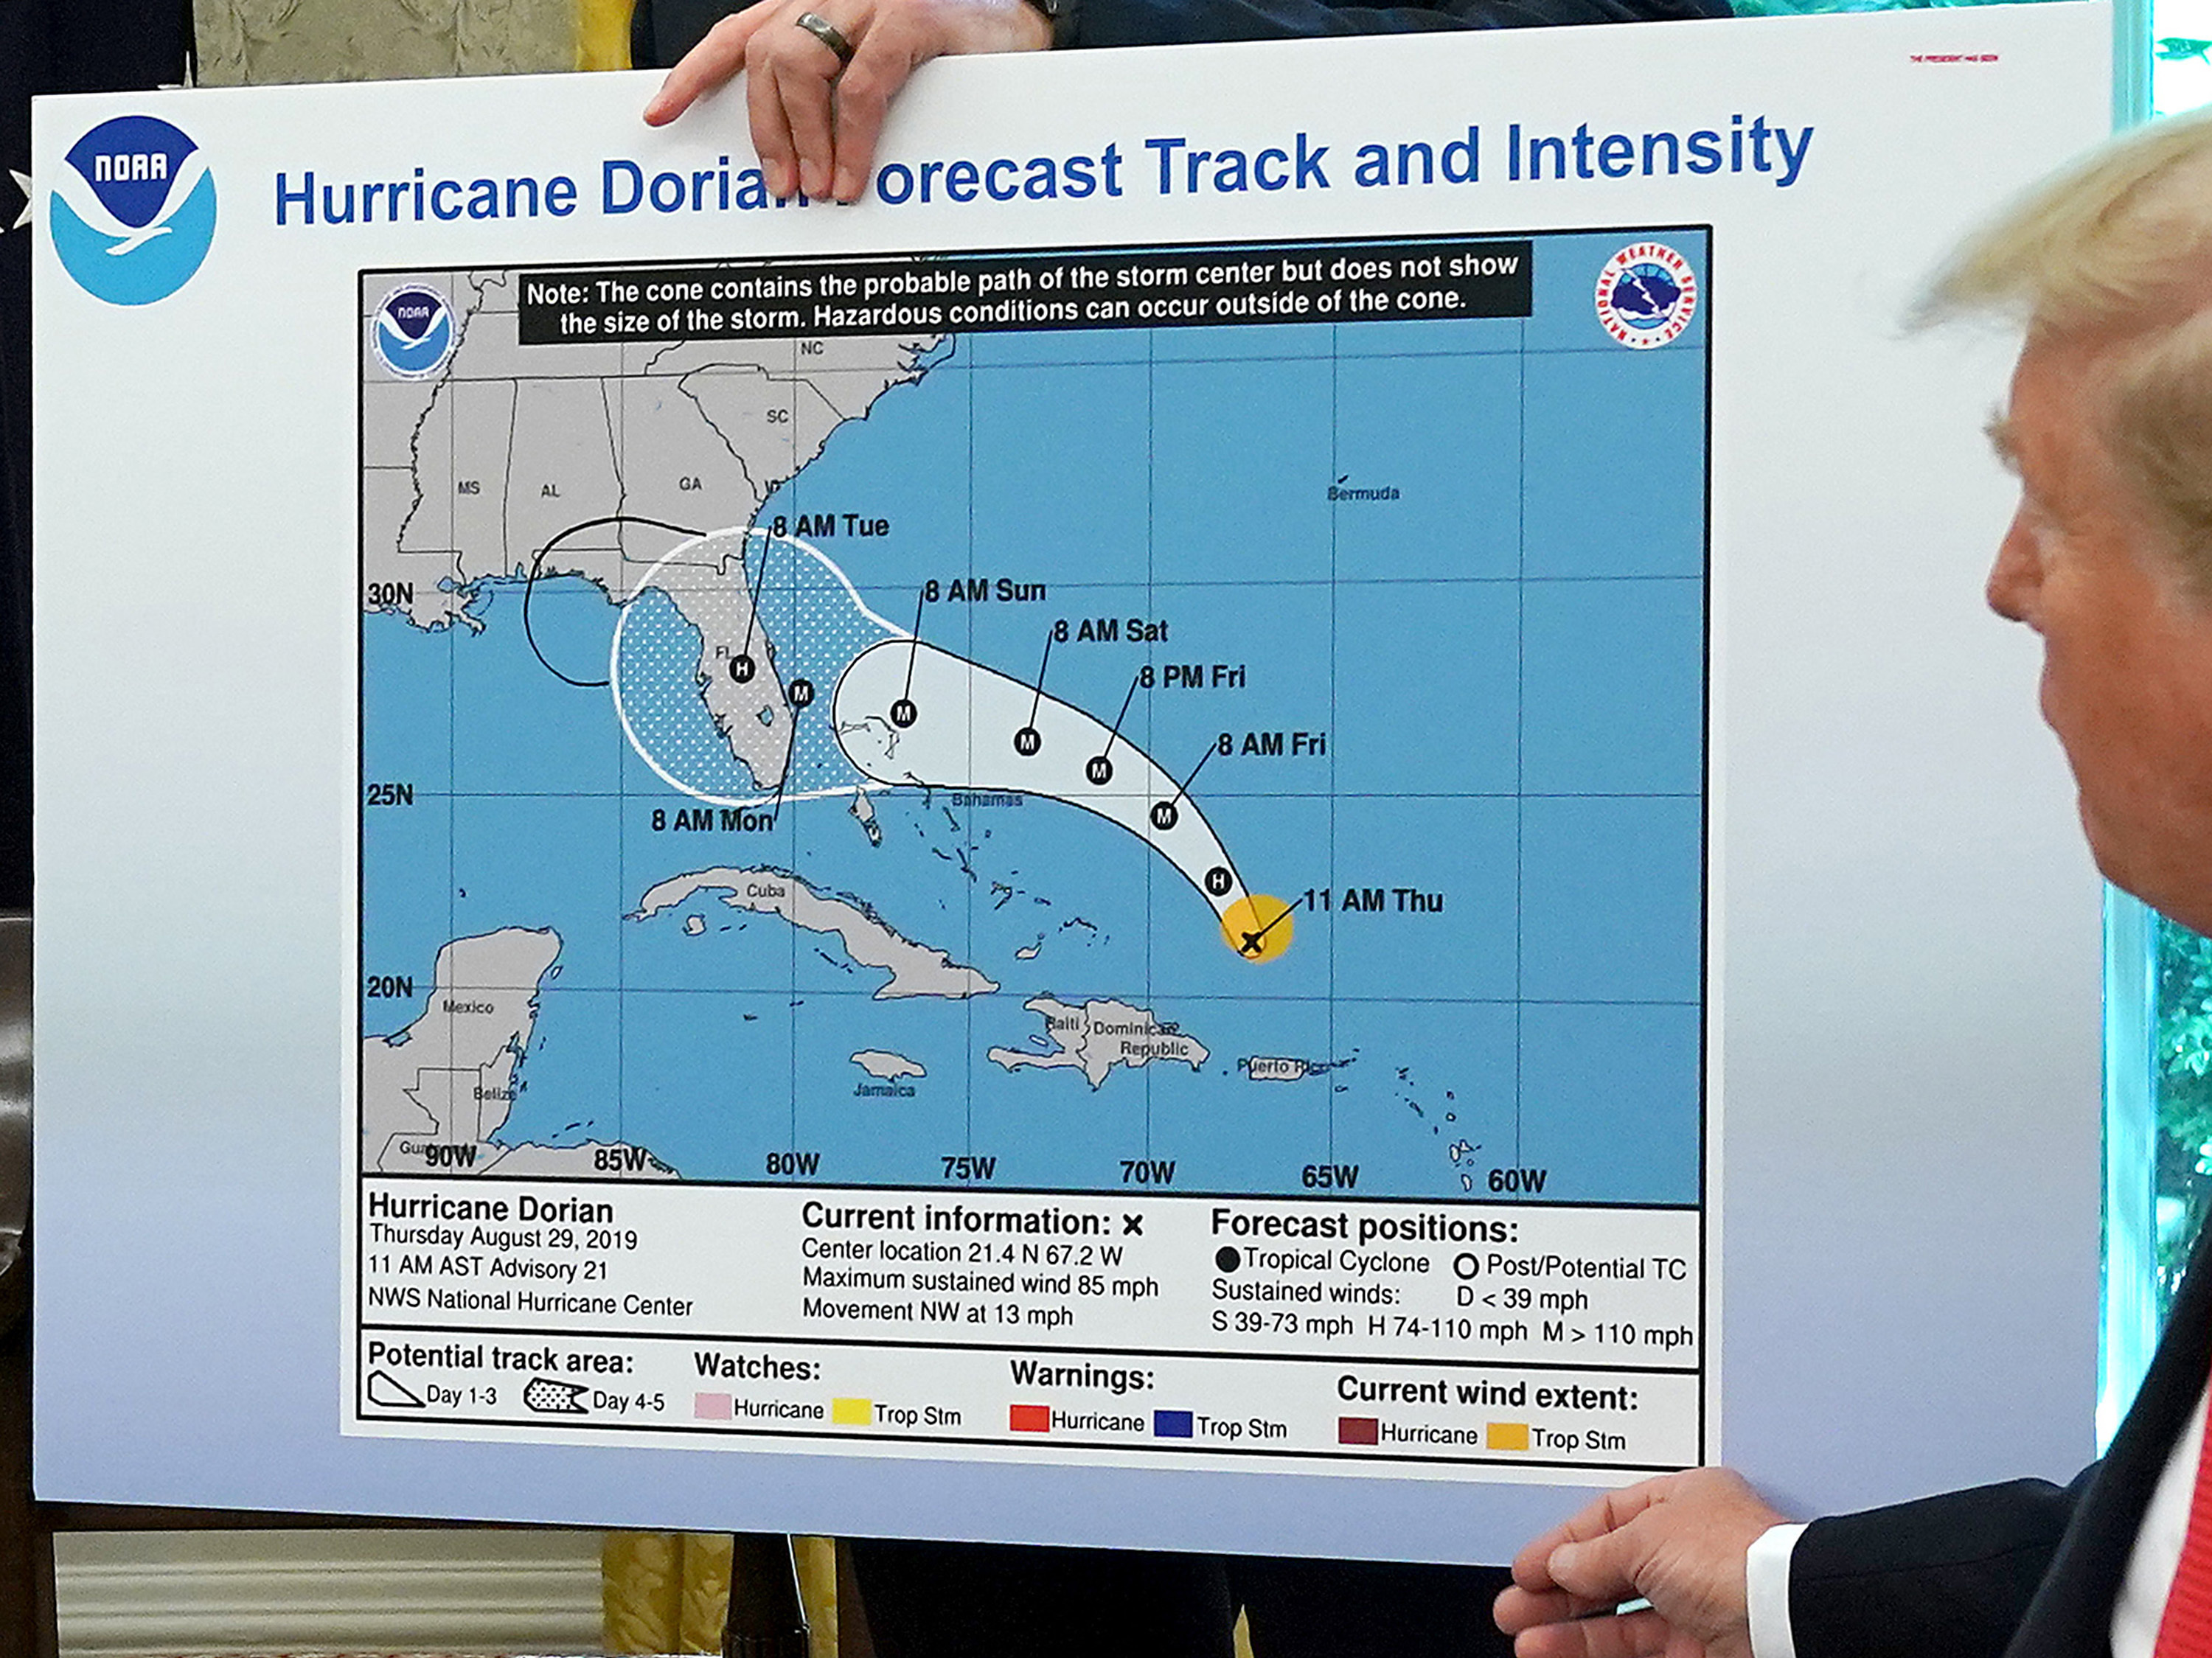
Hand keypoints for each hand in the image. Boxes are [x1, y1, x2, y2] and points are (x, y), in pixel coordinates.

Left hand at [642, 0, 1051, 203]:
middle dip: (766, 133)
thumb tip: (797, 157)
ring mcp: (868, 0)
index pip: (738, 35)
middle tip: (783, 188)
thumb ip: (832, 91)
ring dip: (806, 140)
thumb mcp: (875, 65)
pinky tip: (854, 178)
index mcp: (816, 3)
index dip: (693, 74)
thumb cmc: (952, 50)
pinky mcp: (909, 18)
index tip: (658, 114)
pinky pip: (862, 88)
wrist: (1018, 23)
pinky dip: (853, 142)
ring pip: (799, 68)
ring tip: (821, 190)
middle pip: (763, 60)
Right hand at [1492, 1468, 1786, 1657]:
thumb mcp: (1644, 1538)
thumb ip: (1595, 1554)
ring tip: (1523, 1636)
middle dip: (1554, 1588)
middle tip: (1514, 1605)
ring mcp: (1694, 1600)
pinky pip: (1634, 1643)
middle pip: (1607, 1567)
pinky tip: (1558, 1651)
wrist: (1787, 1615)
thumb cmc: (1733, 1557)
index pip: (1607, 1517)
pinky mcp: (1699, 1646)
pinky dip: (1593, 1647)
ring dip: (1566, 1625)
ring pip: (1616, 1612)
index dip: (1562, 1541)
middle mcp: (1688, 1548)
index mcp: (1682, 1502)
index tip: (1528, 1566)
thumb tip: (1561, 1563)